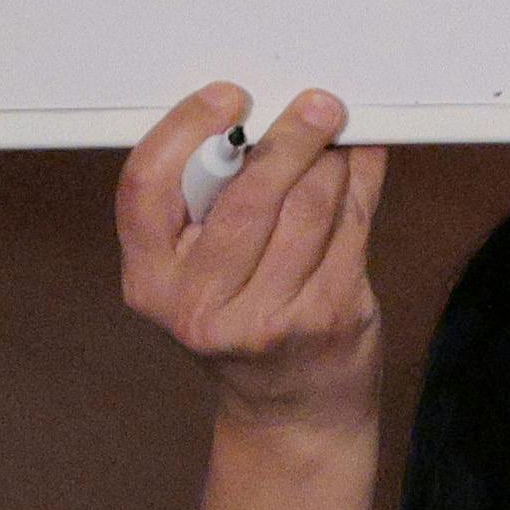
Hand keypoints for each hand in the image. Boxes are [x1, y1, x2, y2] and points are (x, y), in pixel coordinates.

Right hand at [115, 83, 383, 429]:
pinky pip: (350, 229)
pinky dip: (361, 185)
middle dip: (287, 138)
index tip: (228, 97)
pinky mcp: (327, 318)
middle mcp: (198, 305)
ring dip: (331, 159)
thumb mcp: (194, 277)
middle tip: (315, 105)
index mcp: (149, 281)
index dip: (185, 129)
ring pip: (307, 207)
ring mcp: (267, 317)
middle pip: (246, 195)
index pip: (146, 186)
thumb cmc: (242, 327)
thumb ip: (204, 210)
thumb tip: (252, 120)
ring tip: (339, 133)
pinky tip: (363, 163)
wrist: (290, 413)